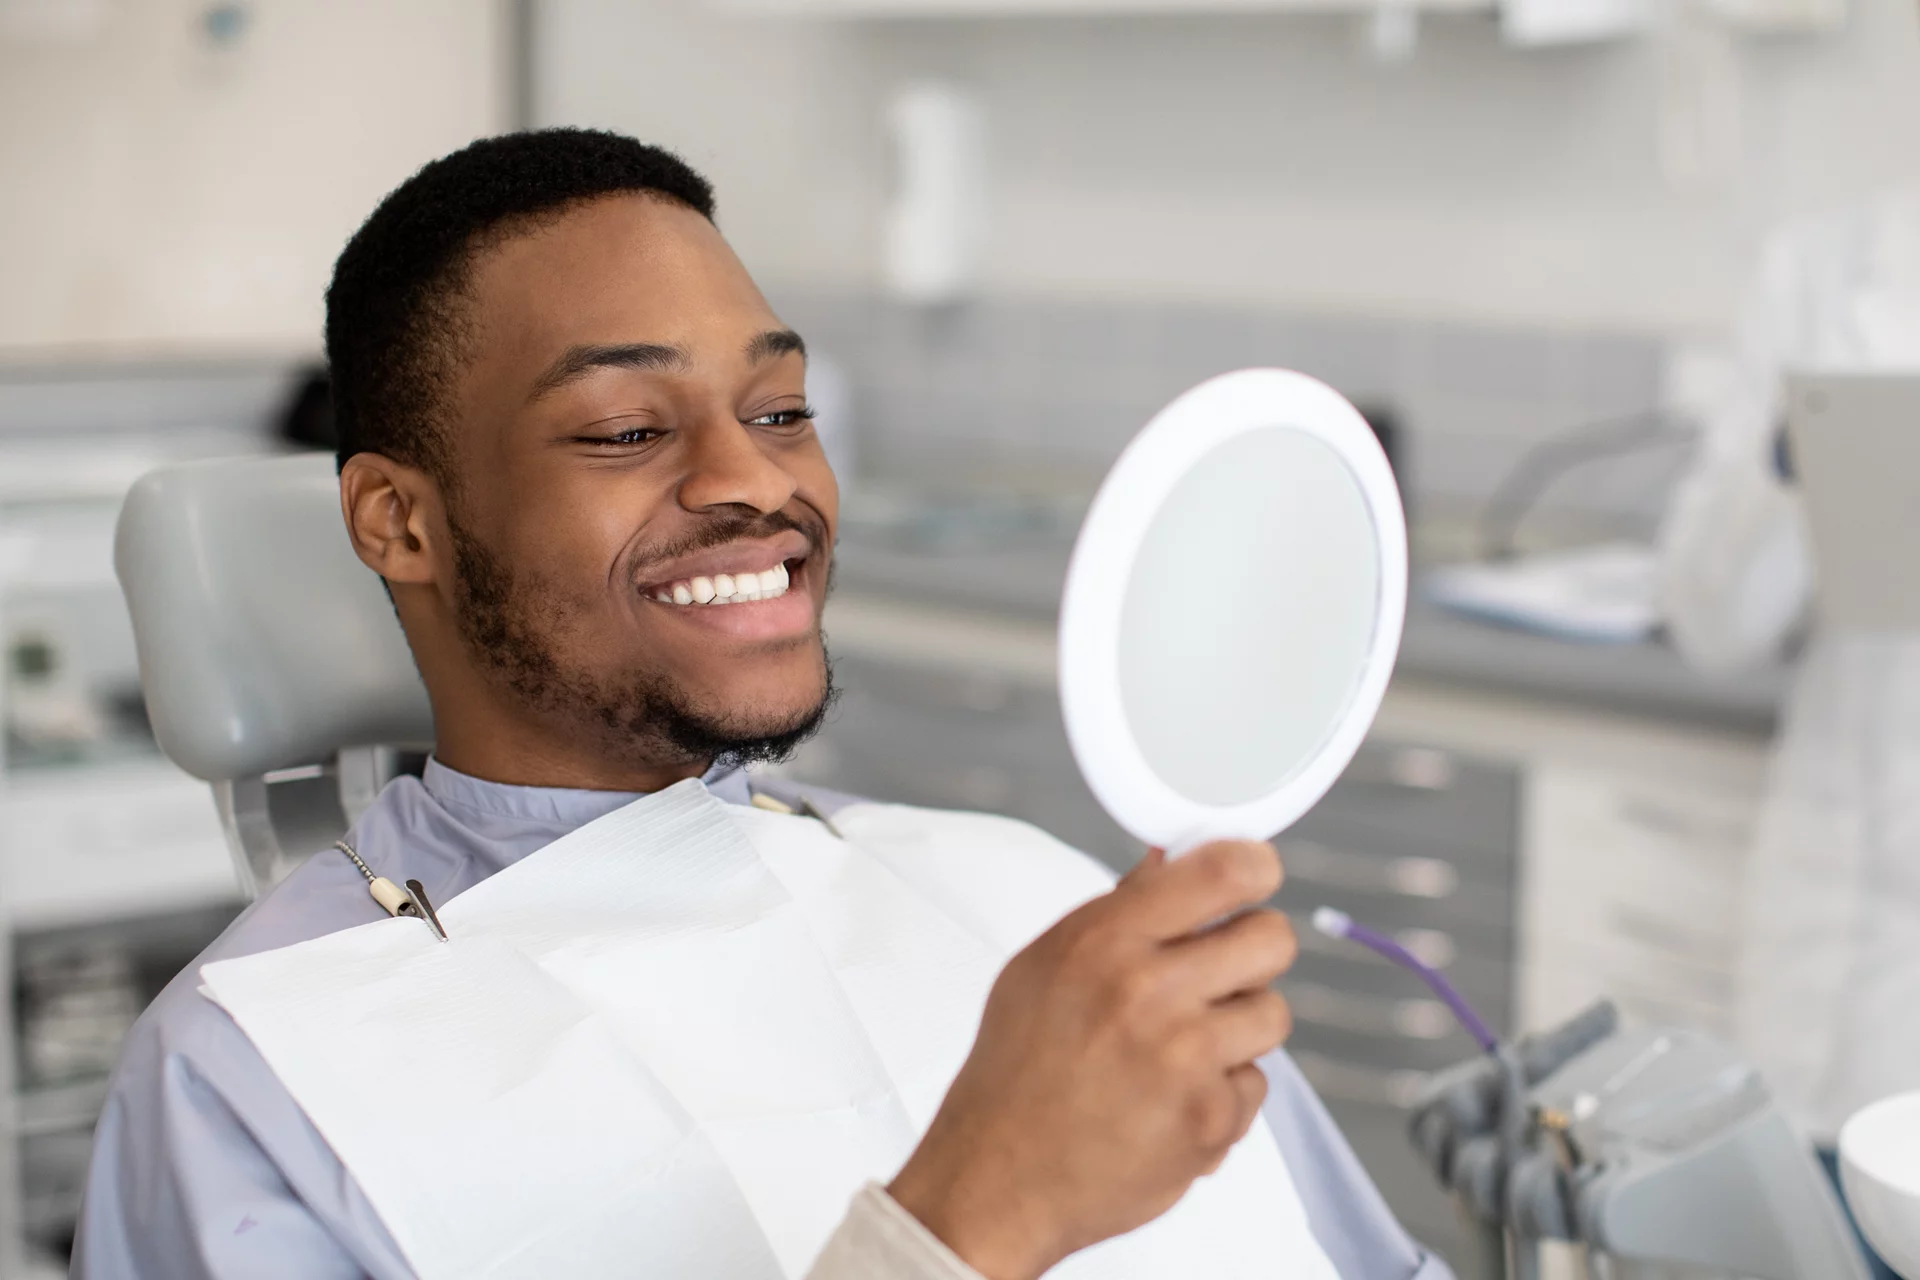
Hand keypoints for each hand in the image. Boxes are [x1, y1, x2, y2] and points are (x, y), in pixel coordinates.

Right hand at [887, 840, 1296, 1279]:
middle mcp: (1148, 991)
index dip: (1255, 867)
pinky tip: (1170, 1101)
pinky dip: (1222, 1093)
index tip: (1256, 877)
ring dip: (1240, 1028)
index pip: (1223, 872)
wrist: (998, 1179)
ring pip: (1273, 1012)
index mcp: (1104, 940)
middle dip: (1256, 950)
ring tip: (1184, 1048)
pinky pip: (1256, 1083)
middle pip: (1271, 937)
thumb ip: (1118, 911)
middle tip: (1225, 971)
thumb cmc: (1016, 1070)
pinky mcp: (1210, 1120)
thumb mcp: (1044, 966)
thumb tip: (1171, 861)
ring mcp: (1185, 1059)